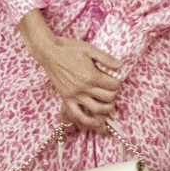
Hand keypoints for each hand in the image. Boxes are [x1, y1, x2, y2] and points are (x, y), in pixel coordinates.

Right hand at [18, 10, 123, 131]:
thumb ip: (106, 58)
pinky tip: (96, 122)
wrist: (48, 52)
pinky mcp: (66, 99)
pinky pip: (78, 115)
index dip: (117, 82)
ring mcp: (74, 95)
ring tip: (108, 103)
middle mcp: (84, 88)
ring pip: (97, 109)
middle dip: (113, 94)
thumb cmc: (69, 48)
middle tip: (111, 88)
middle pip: (107, 97)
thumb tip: (120, 66)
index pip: (113, 85)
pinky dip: (88, 121)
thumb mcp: (89, 49)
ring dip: (106, 108)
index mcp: (91, 75)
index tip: (114, 78)